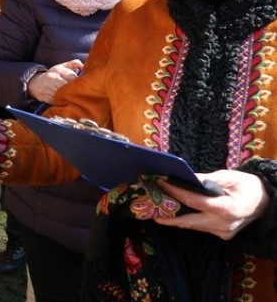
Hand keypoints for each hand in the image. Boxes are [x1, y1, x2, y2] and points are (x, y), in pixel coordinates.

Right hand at [27, 59, 82, 103]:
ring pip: (64, 95)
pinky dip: (63, 102)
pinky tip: (65, 101)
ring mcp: (48, 88)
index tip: (81, 84)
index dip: (78, 82)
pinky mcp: (46, 97)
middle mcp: (52, 78)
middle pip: (68, 86)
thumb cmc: (53, 75)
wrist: (36, 84)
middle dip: (74, 90)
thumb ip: (73, 63)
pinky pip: (58, 101)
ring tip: (73, 97)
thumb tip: (83, 65)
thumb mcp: (62, 67)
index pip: (73, 77)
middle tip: (79, 92)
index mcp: (57, 70)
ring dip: (69, 97)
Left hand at [153, 170, 269, 239]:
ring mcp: (222, 232)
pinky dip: (187, 220)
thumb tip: (183, 177)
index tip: (161, 183)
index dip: (175, 192)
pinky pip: (200, 227)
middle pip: (189, 221)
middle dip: (167, 216)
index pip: (194, 201)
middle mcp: (224, 225)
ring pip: (193, 226)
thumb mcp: (228, 176)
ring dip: (175, 218)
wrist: (265, 201)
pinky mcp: (221, 235)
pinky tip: (174, 214)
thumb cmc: (247, 185)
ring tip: (155, 210)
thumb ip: (205, 179)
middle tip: (148, 208)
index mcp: (228, 209)